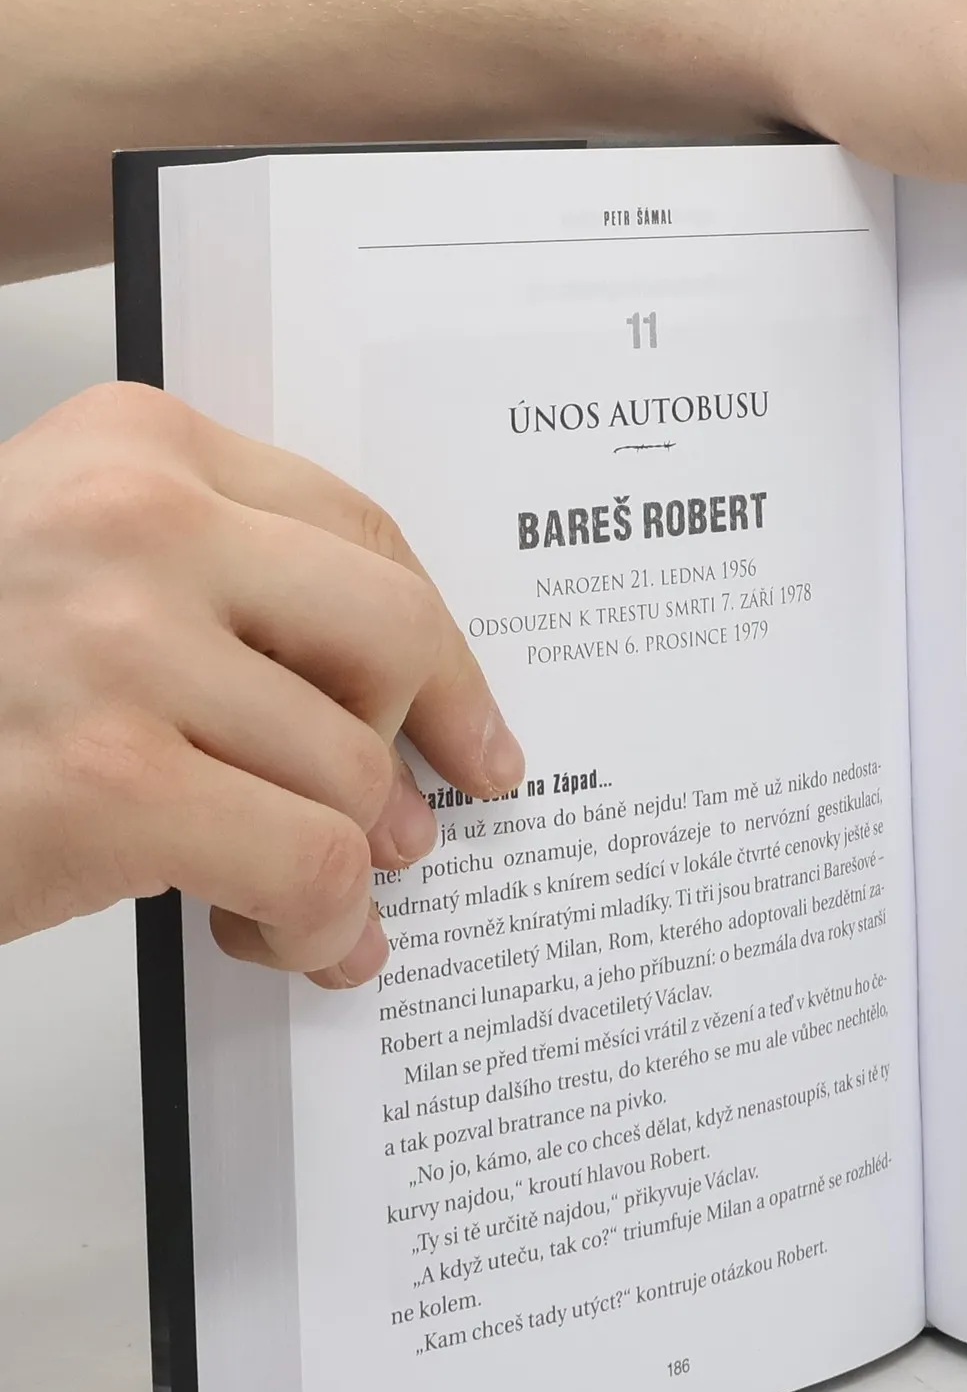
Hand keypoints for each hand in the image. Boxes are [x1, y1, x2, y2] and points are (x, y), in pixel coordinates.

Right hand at [0, 383, 521, 984]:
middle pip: (390, 634)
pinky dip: (321, 924)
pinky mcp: (109, 779)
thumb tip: (398, 717)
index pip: (360, 535)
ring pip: (355, 771)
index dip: (437, 649)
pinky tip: (291, 941)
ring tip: (308, 905)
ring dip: (353, 867)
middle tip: (429, 822)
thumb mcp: (73, 588)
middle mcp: (132, 520)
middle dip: (426, 744)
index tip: (469, 721)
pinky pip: (314, 863)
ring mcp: (117, 644)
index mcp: (133, 450)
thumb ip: (221, 609)